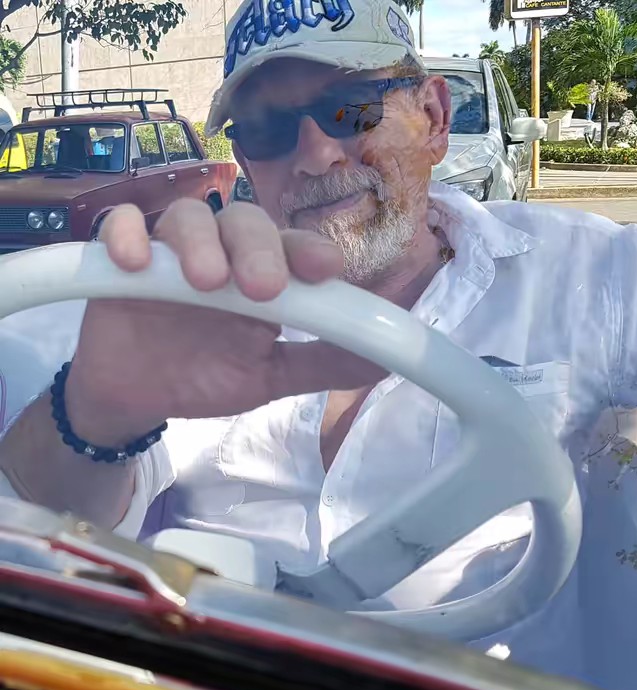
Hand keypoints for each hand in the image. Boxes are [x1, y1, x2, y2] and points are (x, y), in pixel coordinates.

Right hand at [66, 200, 385, 444]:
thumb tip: (385, 362)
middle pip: (246, 223)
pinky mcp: (121, 257)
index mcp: (264, 277)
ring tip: (206, 281)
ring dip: (199, 241)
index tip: (326, 270)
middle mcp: (224, 254)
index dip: (310, 252)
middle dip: (259, 247)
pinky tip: (133, 262)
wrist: (139, 395)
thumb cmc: (207, 374)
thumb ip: (323, 365)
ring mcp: (172, 251)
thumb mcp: (270, 376)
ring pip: (189, 217)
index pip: (292, 249)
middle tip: (263, 287)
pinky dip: (126, 235)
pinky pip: (120, 226)